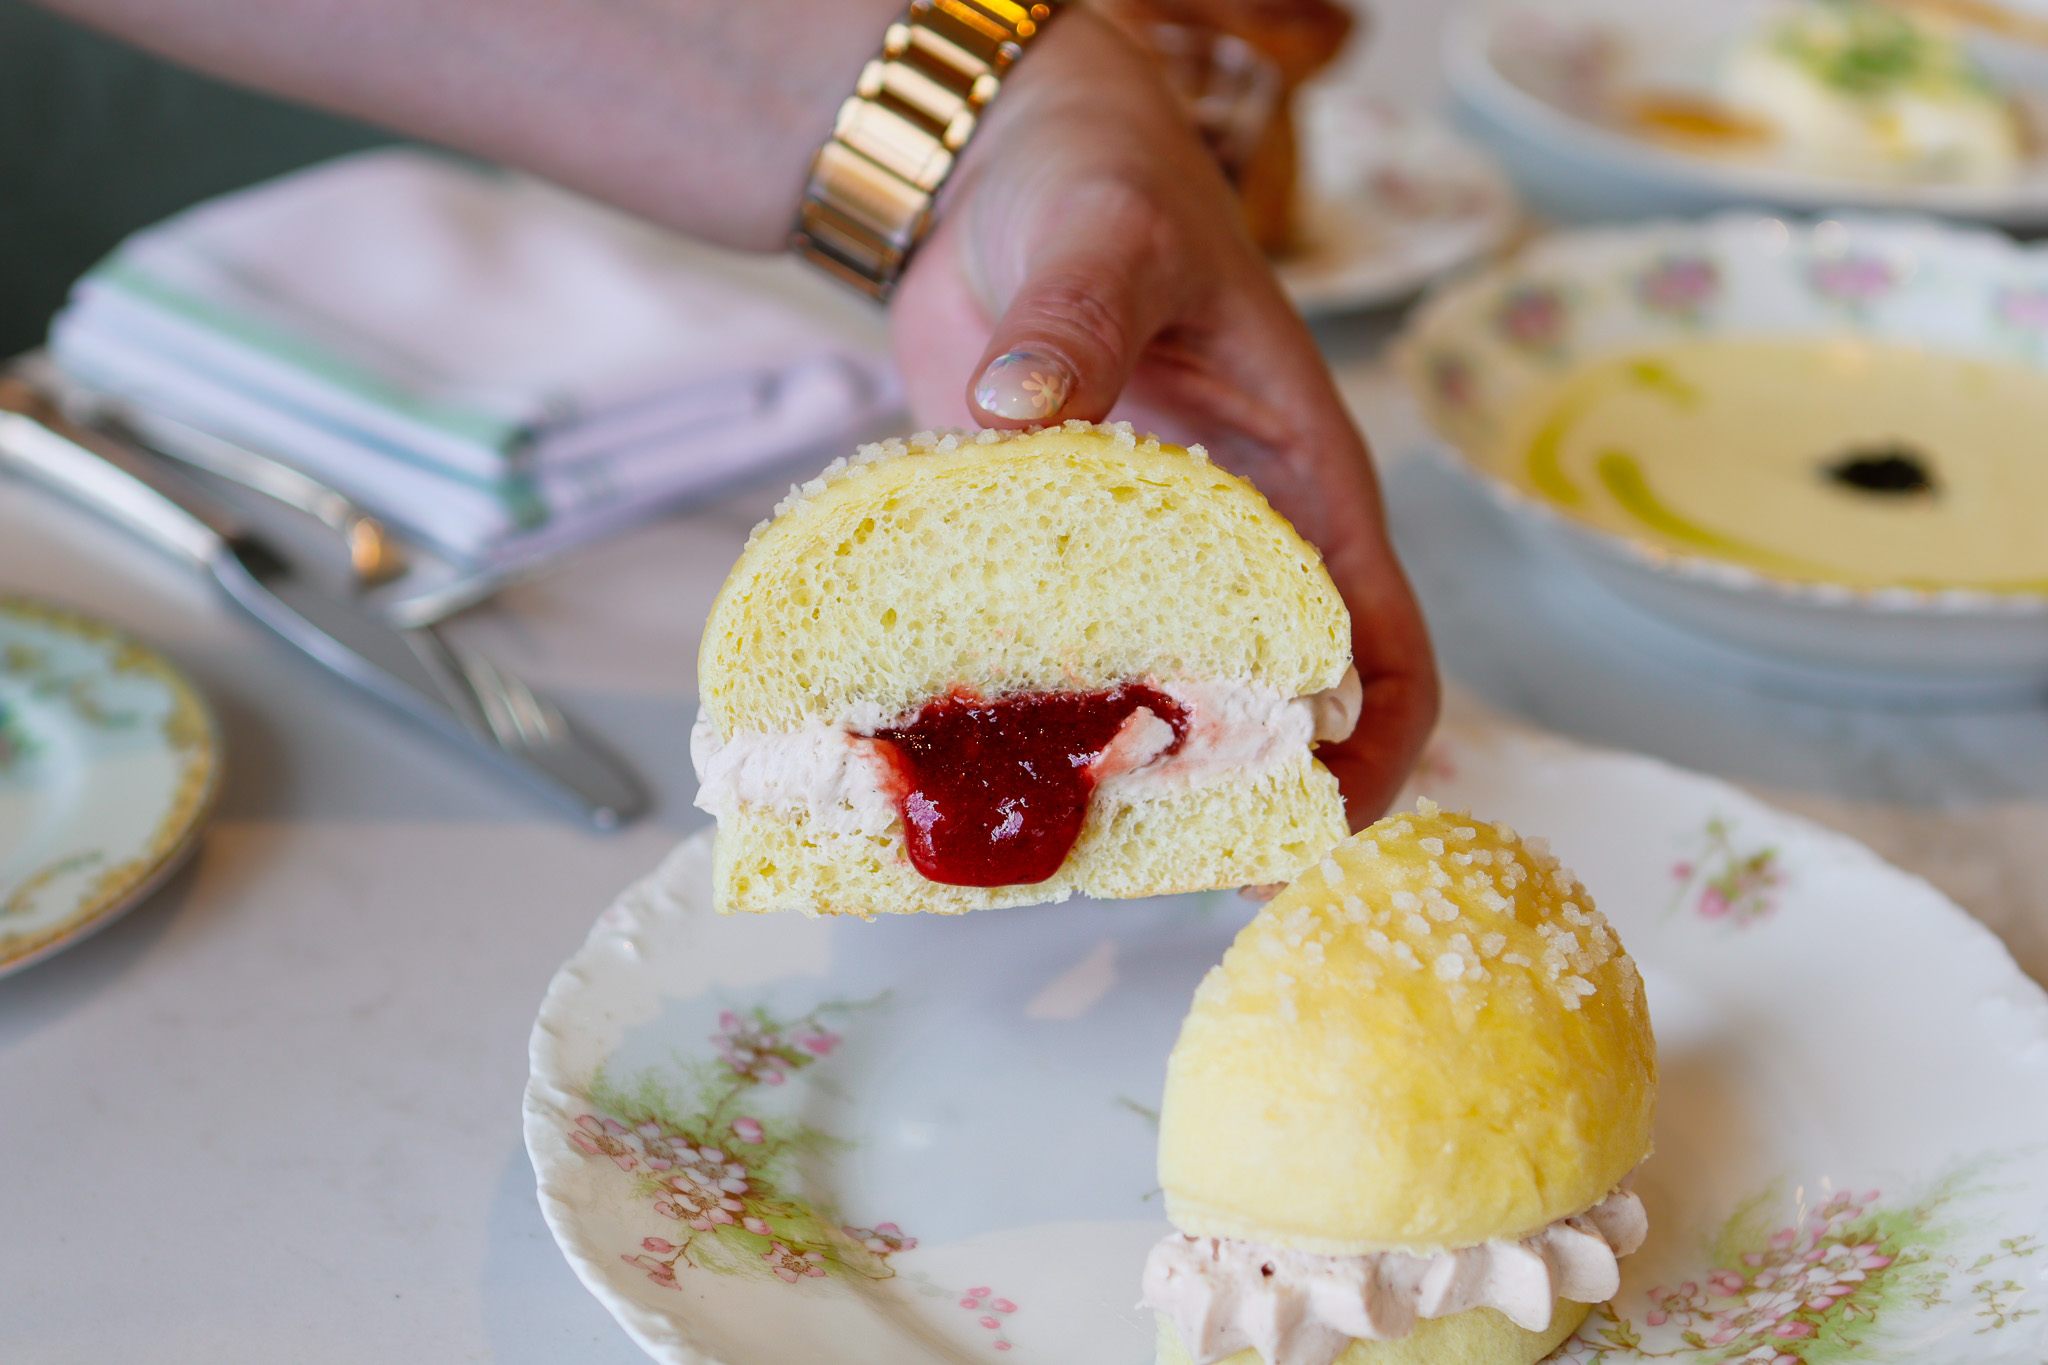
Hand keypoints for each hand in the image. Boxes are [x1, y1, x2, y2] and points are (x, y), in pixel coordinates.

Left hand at [889, 11, 1437, 825]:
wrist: (995, 168)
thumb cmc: (1098, 182)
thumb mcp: (1106, 236)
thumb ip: (1075, 319)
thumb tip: (1020, 406)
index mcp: (1299, 482)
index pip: (1381, 641)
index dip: (1373, 746)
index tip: (1318, 821)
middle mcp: (1229, 541)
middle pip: (1272, 704)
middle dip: (1244, 797)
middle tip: (1177, 878)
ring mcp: (1129, 561)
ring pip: (1155, 700)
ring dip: (1126, 778)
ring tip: (1058, 847)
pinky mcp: (1037, 559)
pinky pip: (1044, 661)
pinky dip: (1020, 720)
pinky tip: (956, 765)